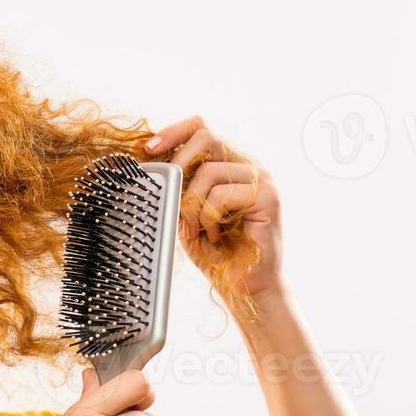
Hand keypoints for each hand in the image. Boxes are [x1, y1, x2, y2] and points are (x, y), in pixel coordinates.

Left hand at [141, 115, 284, 303]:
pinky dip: (208, 218)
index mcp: (228, 165)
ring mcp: (260, 180)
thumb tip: (150, 164)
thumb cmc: (216, 253)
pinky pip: (221, 195)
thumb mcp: (186, 214)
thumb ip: (177, 189)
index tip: (148, 149)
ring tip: (198, 229)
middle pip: (207, 137)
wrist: (244, 287)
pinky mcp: (267, 197)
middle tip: (173, 195)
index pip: (201, 129)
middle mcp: (247, 167)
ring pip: (210, 171)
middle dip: (179, 165)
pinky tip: (215, 236)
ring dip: (192, 205)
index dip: (173, 133)